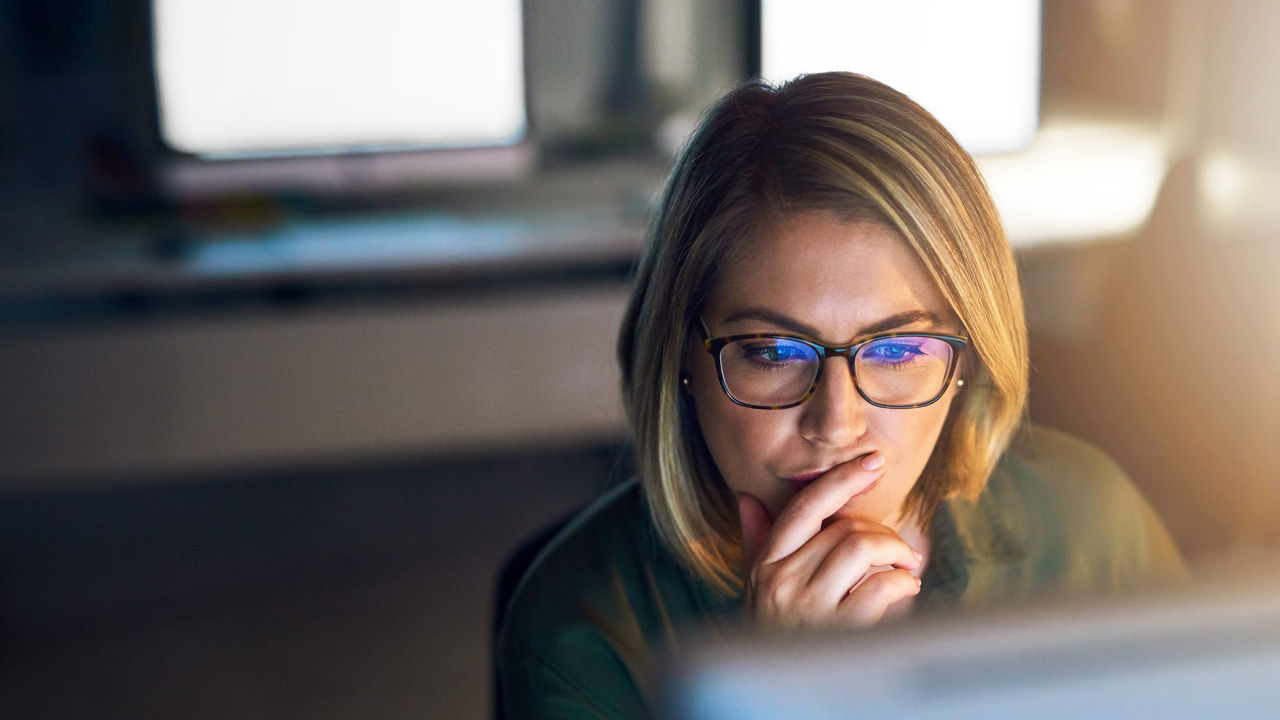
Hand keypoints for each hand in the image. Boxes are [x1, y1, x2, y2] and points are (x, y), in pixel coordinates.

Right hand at [737, 454, 922, 630]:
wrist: (774, 700)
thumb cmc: (770, 638)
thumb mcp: (754, 590)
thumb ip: (756, 543)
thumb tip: (746, 498)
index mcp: (764, 565)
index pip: (804, 507)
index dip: (841, 479)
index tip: (872, 463)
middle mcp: (781, 582)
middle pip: (843, 528)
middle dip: (881, 532)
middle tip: (899, 549)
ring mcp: (808, 608)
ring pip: (862, 548)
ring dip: (896, 553)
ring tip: (906, 568)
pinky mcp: (837, 633)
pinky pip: (880, 587)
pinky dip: (903, 584)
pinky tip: (906, 591)